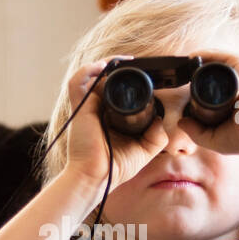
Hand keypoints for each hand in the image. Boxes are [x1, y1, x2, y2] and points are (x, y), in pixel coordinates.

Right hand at [62, 57, 171, 191]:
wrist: (97, 177)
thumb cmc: (115, 168)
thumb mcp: (144, 151)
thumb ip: (156, 136)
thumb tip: (160, 119)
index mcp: (109, 116)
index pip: (116, 91)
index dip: (127, 80)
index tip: (143, 76)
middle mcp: (97, 108)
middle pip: (104, 79)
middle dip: (118, 68)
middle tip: (135, 64)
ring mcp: (86, 107)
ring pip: (91, 74)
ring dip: (106, 64)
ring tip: (123, 62)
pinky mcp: (79, 108)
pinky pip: (78, 81)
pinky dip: (89, 70)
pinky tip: (106, 66)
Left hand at [175, 48, 238, 155]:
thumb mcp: (218, 139)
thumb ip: (198, 133)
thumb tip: (181, 122)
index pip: (221, 91)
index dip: (205, 92)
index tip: (189, 95)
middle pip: (219, 75)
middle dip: (201, 74)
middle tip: (183, 78)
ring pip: (219, 64)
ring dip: (201, 63)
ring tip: (184, 67)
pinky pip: (220, 55)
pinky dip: (205, 55)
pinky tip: (191, 58)